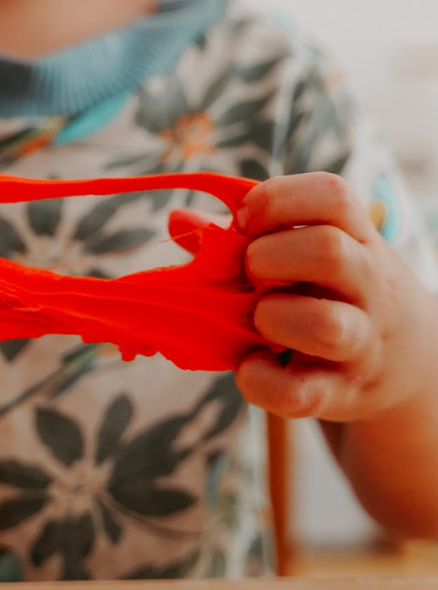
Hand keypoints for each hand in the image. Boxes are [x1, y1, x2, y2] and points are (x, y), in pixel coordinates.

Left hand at [235, 171, 436, 422]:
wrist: (412, 360)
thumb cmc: (338, 292)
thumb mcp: (315, 253)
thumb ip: (247, 236)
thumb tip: (177, 219)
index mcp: (359, 239)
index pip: (333, 196)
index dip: (277, 199)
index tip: (245, 219)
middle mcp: (371, 286)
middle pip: (329, 251)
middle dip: (269, 256)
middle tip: (250, 270)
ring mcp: (364, 342)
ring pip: (325, 325)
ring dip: (272, 317)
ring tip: (258, 319)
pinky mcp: (346, 394)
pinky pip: (301, 394)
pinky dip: (262, 382)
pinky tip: (252, 366)